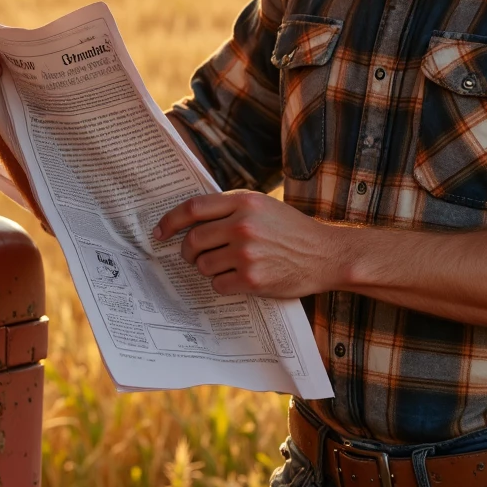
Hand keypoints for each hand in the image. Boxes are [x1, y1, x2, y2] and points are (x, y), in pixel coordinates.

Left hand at [153, 190, 346, 297]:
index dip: (170, 220)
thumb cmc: (293, 230)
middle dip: (187, 251)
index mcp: (244, 201)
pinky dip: (223, 284)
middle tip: (192, 256)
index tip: (160, 232)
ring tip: (226, 266)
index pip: (193, 208)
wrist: (326, 255)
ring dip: (208, 268)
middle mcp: (243, 225)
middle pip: (194, 240)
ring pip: (203, 265)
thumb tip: (191, 221)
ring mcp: (247, 253)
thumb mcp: (263, 206)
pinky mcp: (253, 280)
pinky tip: (238, 279)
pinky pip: (219, 284)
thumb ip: (231, 208)